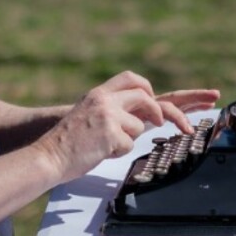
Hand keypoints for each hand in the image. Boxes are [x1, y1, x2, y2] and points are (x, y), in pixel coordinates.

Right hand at [33, 72, 218, 183]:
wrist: (48, 155)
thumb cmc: (69, 141)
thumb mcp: (89, 115)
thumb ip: (114, 110)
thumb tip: (144, 115)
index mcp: (100, 93)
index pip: (132, 79)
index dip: (150, 88)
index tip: (163, 98)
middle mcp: (105, 99)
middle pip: (146, 97)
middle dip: (170, 111)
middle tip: (186, 126)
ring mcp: (108, 115)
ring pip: (139, 126)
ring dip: (127, 139)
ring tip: (102, 145)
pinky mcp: (111, 133)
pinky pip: (128, 144)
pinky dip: (117, 152)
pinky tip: (98, 152)